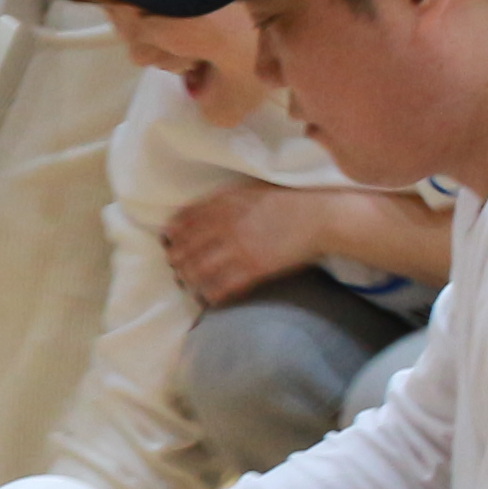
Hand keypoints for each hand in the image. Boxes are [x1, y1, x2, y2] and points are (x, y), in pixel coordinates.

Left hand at [160, 180, 330, 306]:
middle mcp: (224, 226)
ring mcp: (237, 248)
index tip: (168, 243)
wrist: (319, 216)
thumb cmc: (286, 201)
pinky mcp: (254, 268)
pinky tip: (211, 298)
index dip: (171, 236)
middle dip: (176, 261)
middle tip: (176, 268)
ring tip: (189, 284)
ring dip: (189, 280)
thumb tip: (196, 214)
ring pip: (197, 271)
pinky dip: (212, 295)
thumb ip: (221, 201)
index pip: (181, 222)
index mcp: (222, 204)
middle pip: (183, 249)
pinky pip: (222, 287)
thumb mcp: (248, 191)